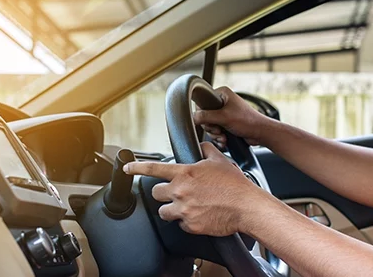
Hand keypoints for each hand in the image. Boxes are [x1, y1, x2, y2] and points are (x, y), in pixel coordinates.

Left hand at [123, 142, 271, 236]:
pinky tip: (199, 215)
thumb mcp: (219, 160)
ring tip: (187, 206)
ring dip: (172, 209)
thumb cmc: (234, 184)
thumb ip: (205, 150)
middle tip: (177, 193)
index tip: (126, 168)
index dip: (136, 168)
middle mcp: (180, 191)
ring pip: (164, 211)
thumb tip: (201, 146)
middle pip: (155, 194)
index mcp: (184, 173)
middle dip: (164, 193)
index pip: (153, 168)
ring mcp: (183, 209)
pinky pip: (180, 224)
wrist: (246, 207)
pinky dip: (187, 221)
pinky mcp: (190, 225)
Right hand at [193, 86, 271, 146]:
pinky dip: (219, 137)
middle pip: (204, 116)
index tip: (212, 122)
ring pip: (210, 125)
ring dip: (215, 134)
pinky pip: (215, 131)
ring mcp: (224, 113)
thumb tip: (193, 118)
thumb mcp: (224, 117)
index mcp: (221, 93)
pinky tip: (225, 140)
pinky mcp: (226, 123)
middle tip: (219, 130)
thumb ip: (206, 116)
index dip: (203, 115)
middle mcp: (222, 102)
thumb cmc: (248, 121)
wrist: (261, 133)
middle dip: (211, 127)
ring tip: (224, 136)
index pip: (202, 103)